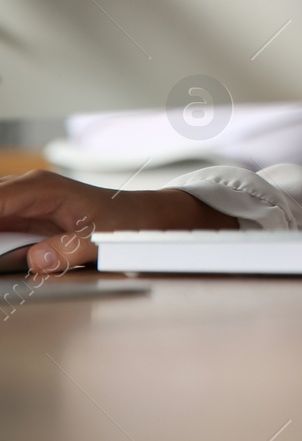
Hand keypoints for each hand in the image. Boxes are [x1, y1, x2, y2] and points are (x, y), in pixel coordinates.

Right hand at [0, 170, 237, 272]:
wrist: (141, 216)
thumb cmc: (126, 220)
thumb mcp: (102, 239)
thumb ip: (70, 250)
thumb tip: (39, 260)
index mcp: (44, 188)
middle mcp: (29, 189)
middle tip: (4, 256)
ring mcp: (24, 202)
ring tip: (9, 257)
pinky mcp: (23, 216)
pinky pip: (1, 224)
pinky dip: (1, 239)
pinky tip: (8, 256)